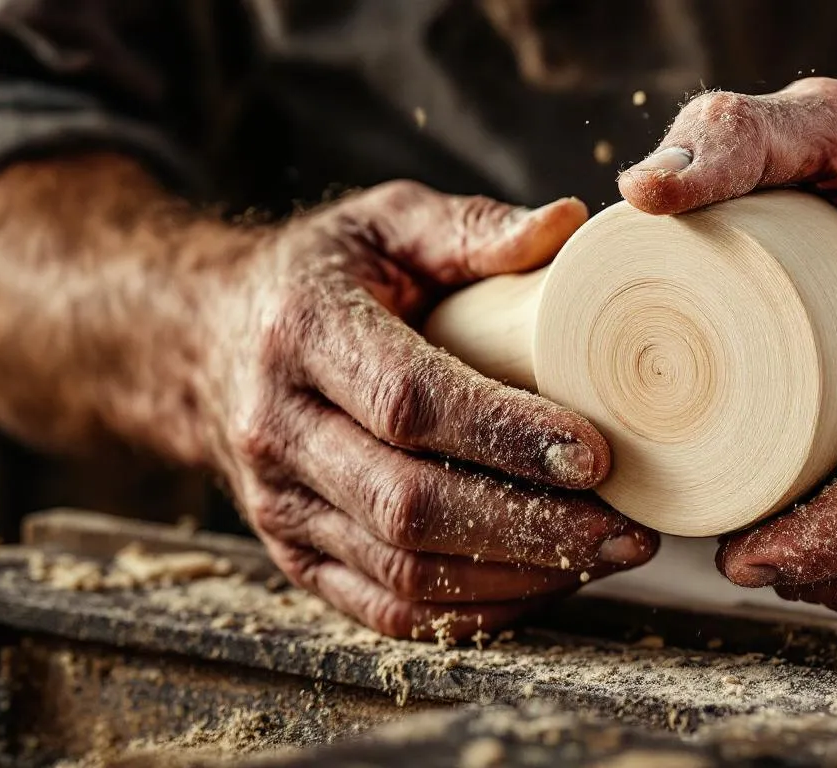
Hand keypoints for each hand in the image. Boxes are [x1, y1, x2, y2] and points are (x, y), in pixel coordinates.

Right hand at [202, 181, 657, 640]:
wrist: (207, 341)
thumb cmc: (322, 276)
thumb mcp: (385, 224)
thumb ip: (469, 227)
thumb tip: (566, 225)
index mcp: (303, 333)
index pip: (409, 400)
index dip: (505, 434)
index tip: (596, 454)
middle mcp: (279, 429)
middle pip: (409, 505)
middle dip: (532, 528)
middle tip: (629, 530)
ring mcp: (278, 505)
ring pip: (403, 571)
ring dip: (518, 575)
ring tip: (607, 554)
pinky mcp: (294, 556)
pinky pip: (387, 608)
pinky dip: (475, 609)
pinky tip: (546, 583)